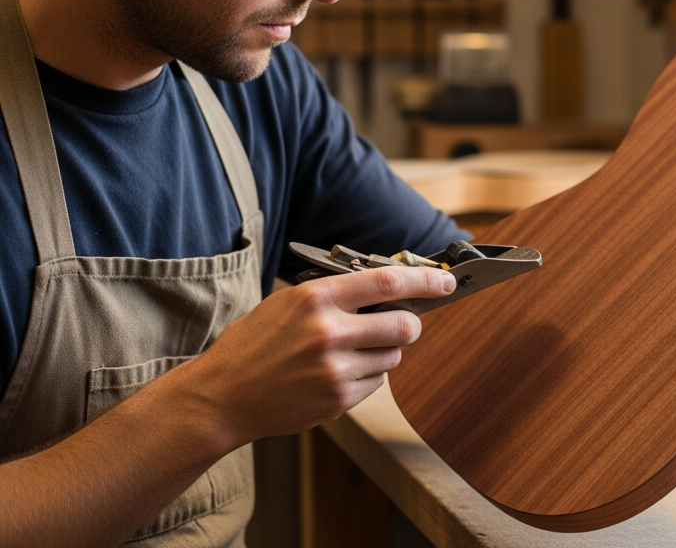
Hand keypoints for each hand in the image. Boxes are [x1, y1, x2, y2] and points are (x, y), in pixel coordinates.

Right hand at [172, 267, 453, 446]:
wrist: (221, 395)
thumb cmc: (256, 344)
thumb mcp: (288, 303)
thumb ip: (337, 294)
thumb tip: (392, 290)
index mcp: (315, 298)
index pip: (387, 282)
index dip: (426, 281)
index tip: (447, 281)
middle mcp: (329, 332)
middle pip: (404, 325)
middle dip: (409, 325)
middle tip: (400, 324)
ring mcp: (334, 369)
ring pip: (393, 357)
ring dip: (383, 353)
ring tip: (348, 352)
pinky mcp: (337, 399)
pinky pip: (377, 383)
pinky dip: (366, 377)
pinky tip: (334, 375)